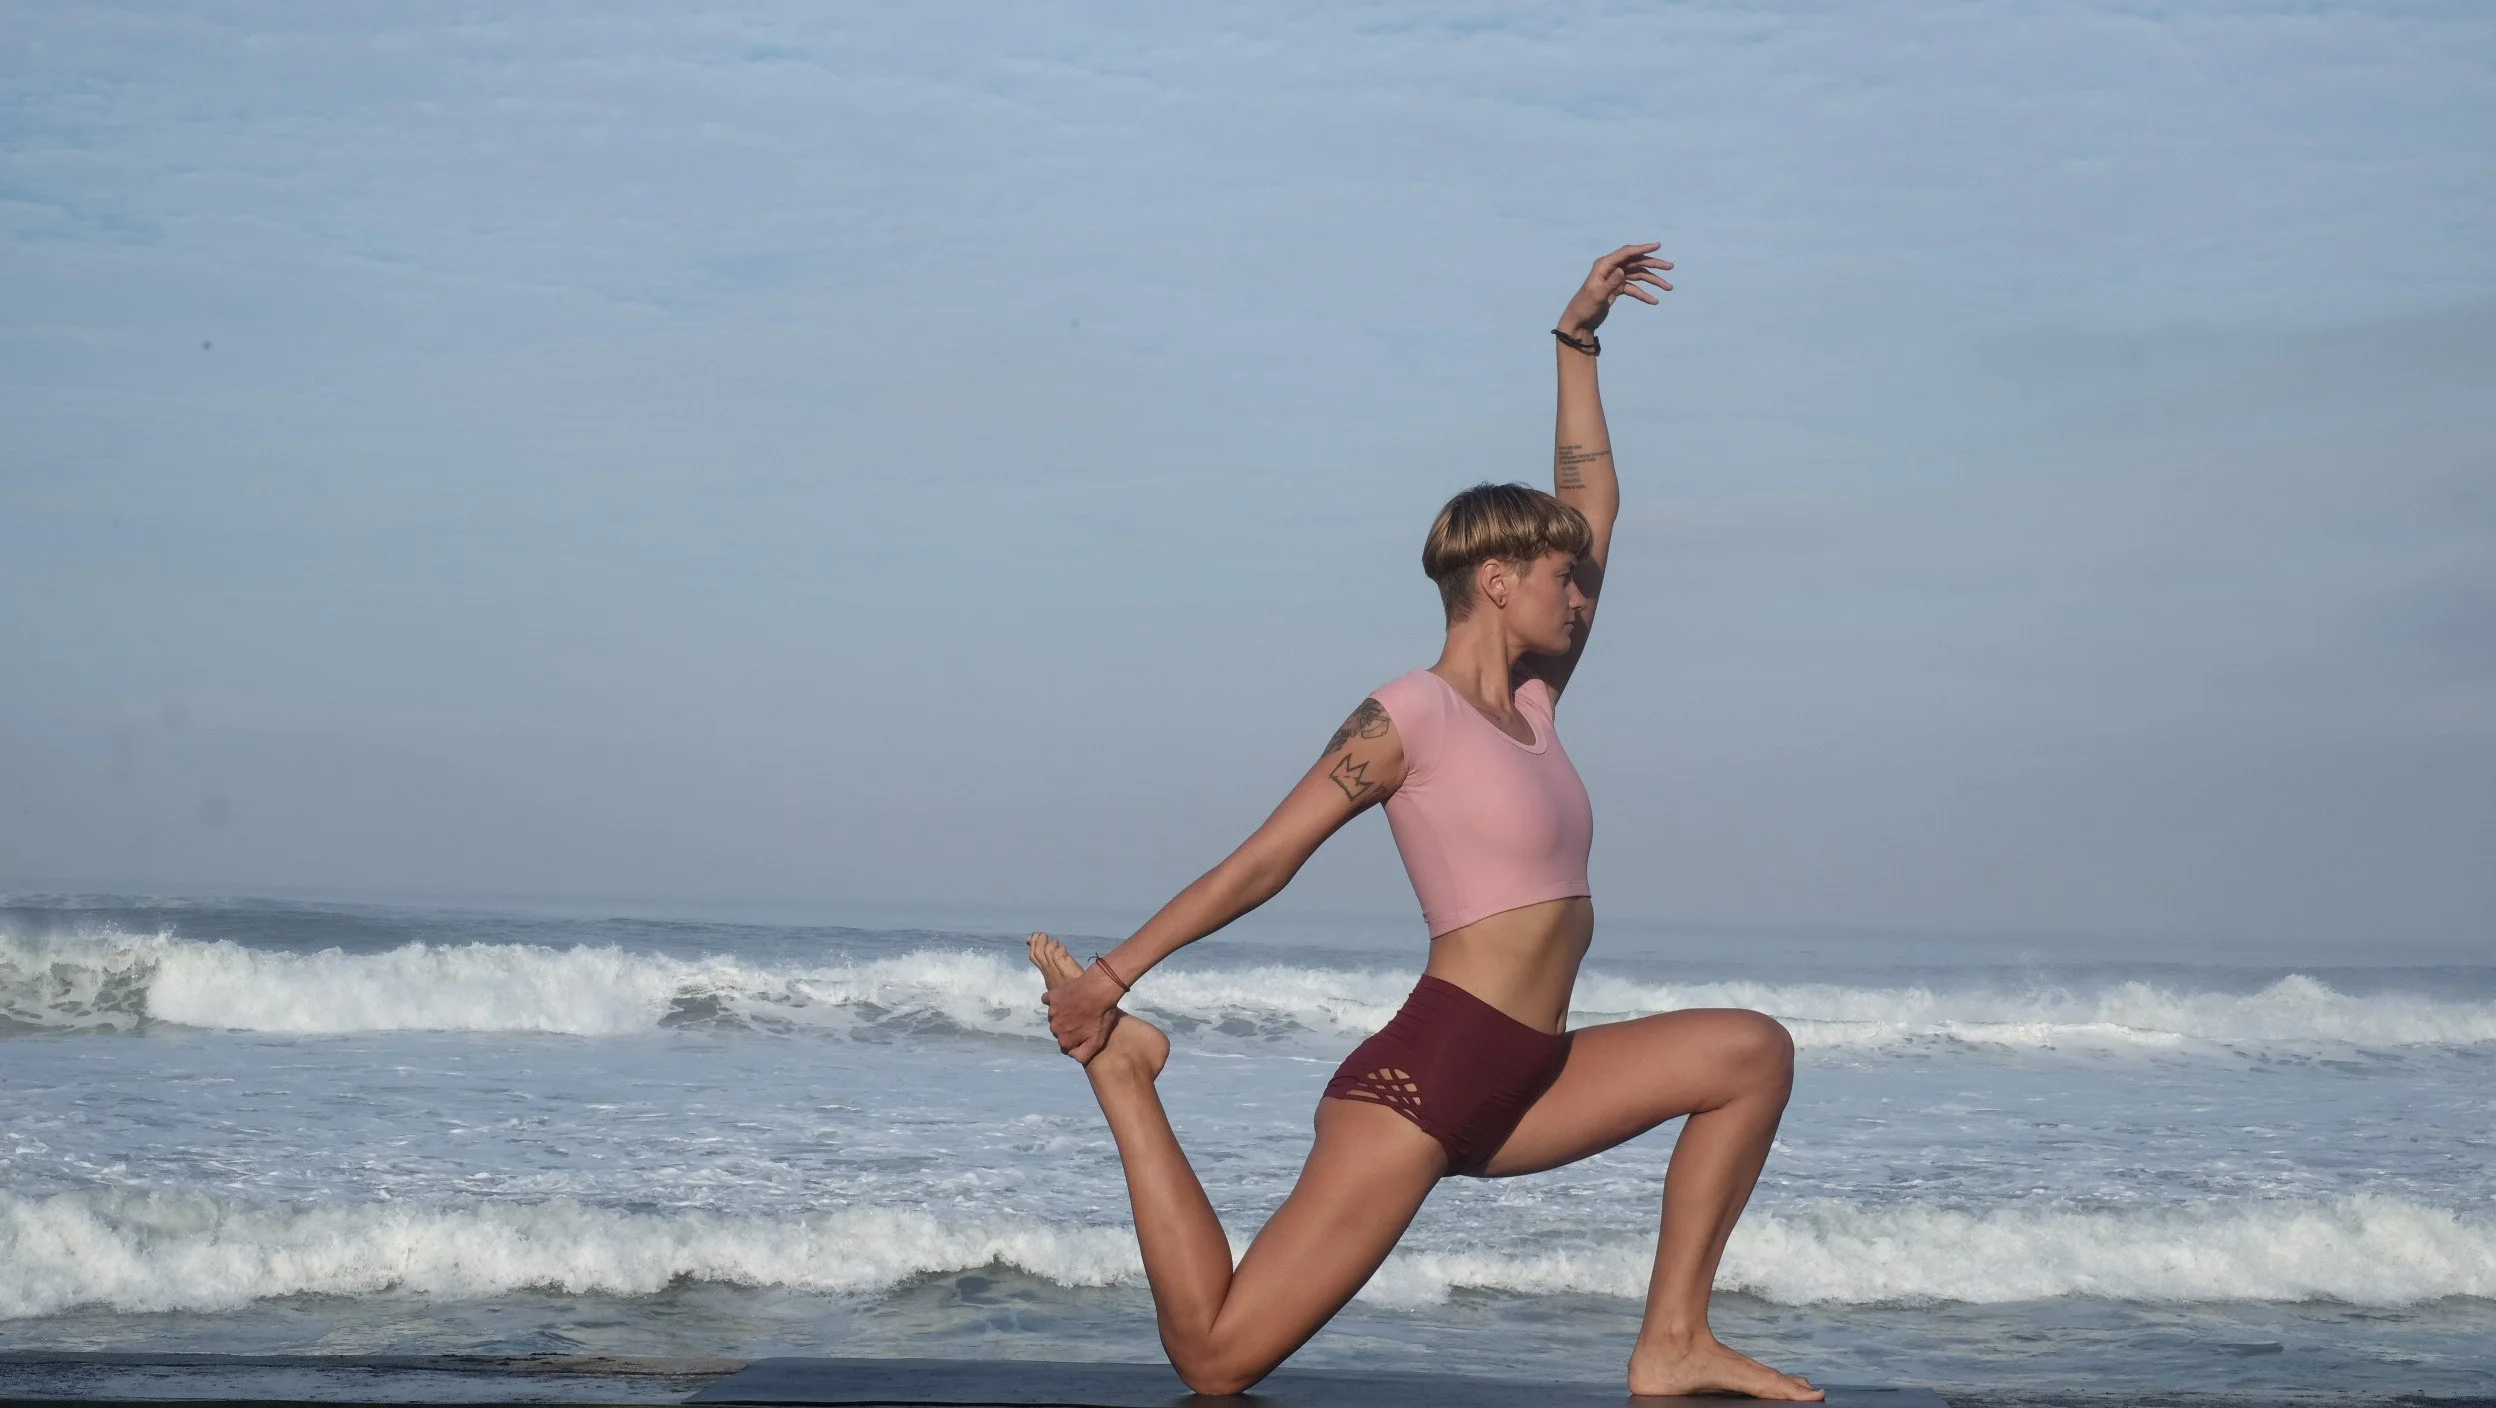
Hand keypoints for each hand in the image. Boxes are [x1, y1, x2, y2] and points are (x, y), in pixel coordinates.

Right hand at [1044, 957, 1123, 1062]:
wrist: (1099, 989)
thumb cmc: (1101, 1015)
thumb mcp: (1098, 1041)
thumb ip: (1083, 1054)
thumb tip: (1072, 1056)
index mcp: (1064, 1040)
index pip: (1065, 1045)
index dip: (1075, 1039)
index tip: (1084, 1031)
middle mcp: (1054, 1027)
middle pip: (1059, 1031)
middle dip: (1068, 1027)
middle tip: (1082, 1018)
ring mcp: (1052, 1011)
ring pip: (1054, 1017)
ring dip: (1063, 1014)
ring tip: (1078, 1007)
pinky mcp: (1052, 997)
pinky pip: (1048, 1000)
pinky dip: (1054, 1000)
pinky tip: (1066, 997)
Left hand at [1558, 243, 1672, 338]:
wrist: (1579, 322)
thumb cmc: (1584, 308)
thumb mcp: (1597, 296)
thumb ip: (1610, 283)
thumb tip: (1621, 270)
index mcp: (1604, 265)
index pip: (1626, 253)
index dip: (1642, 248)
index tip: (1658, 246)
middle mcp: (1610, 268)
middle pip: (1636, 262)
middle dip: (1654, 264)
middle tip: (1670, 267)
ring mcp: (1614, 278)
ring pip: (1638, 275)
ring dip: (1653, 281)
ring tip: (1669, 287)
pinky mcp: (1617, 288)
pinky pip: (1634, 288)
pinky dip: (1644, 294)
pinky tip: (1654, 301)